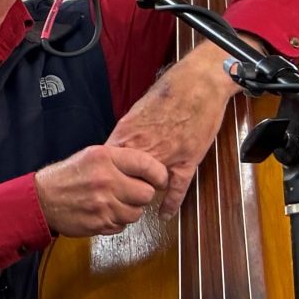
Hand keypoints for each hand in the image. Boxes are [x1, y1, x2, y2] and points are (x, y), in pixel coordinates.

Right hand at [35, 143, 169, 237]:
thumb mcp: (93, 155)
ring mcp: (103, 205)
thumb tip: (151, 170)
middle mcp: (106, 181)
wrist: (41, 199)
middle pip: (147, 194)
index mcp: (106, 159)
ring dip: (130, 210)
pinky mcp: (99, 224)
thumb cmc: (68, 176)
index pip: (149, 166)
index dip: (159, 175)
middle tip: (132, 192)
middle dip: (142, 195)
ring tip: (115, 203)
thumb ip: (121, 159)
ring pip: (136, 213)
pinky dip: (116, 221)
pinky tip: (104, 212)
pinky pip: (122, 226)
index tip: (159, 180)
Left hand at [108, 42, 236, 216]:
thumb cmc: (168, 92)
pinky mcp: (187, 160)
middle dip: (118, 191)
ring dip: (140, 197)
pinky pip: (177, 189)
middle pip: (123, 180)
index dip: (102, 178)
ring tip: (134, 207)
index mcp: (126, 136)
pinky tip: (164, 215)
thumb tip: (114, 148)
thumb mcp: (136, 111)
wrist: (198, 83)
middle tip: (115, 201)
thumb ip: (125, 133)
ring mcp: (166, 157)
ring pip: (146, 186)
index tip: (99, 187)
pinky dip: (170, 203)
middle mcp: (143, 149)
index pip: (106, 165)